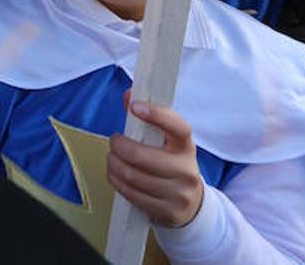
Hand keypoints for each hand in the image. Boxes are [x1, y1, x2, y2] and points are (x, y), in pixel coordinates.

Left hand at [108, 91, 205, 228]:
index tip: (135, 106)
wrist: (191, 203)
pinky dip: (116, 181)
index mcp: (186, 146)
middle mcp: (186, 170)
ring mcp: (178, 193)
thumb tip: (129, 94)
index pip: (178, 128)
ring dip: (114, 164)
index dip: (157, 115)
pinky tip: (116, 174)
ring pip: (132, 176)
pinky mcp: (167, 211)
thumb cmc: (171, 163)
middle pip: (142, 156)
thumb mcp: (166, 141)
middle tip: (114, 141)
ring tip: (113, 158)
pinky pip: (131, 194)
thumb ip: (147, 118)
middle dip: (119, 146)